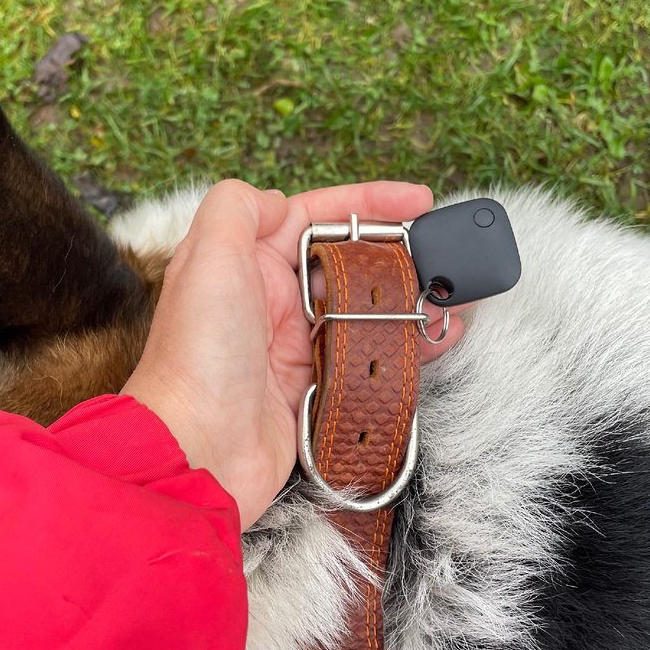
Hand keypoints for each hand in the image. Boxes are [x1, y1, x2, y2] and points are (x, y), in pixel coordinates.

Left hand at [122, 180, 463, 528]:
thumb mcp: (207, 258)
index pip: (315, 216)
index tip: (417, 201)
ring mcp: (296, 346)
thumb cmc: (196, 356)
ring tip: (453, 294)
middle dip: (399, 252)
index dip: (368, 203)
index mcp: (247, 262)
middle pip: (348, 262)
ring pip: (367, 309)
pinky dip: (407, 346)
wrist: (197, 450)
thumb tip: (279, 198)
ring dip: (411, 299)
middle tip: (444, 252)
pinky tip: (438, 337)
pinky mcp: (316, 388)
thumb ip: (238, 209)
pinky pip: (371, 357)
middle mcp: (272, 300)